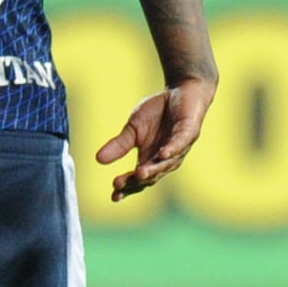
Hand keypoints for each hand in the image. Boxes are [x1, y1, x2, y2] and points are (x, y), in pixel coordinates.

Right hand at [98, 76, 214, 198]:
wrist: (180, 91)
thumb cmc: (158, 112)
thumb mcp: (133, 129)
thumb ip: (120, 145)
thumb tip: (98, 159)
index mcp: (150, 160)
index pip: (138, 180)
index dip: (127, 187)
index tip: (114, 195)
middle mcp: (165, 159)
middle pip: (151, 177)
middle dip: (136, 181)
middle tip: (119, 183)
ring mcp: (179, 148)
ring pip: (166, 164)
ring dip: (153, 170)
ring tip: (139, 173)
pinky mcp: (189, 133)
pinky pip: (180, 144)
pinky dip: (172, 149)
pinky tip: (162, 153)